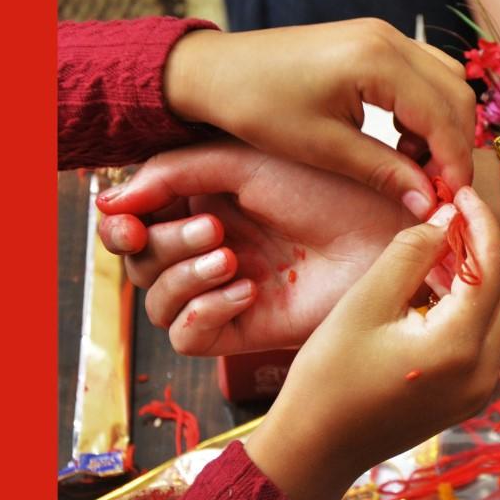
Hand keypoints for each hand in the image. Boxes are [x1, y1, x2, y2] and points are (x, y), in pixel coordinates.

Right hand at [95, 142, 409, 355]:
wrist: (388, 232)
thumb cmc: (334, 188)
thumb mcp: (246, 161)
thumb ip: (174, 173)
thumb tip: (111, 202)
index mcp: (205, 203)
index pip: (133, 222)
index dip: (120, 224)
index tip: (128, 220)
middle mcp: (211, 249)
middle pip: (138, 263)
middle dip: (164, 245)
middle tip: (215, 231)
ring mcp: (226, 291)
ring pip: (157, 301)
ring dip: (183, 276)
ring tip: (231, 258)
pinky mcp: (247, 330)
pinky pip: (189, 338)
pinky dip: (203, 313)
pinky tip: (245, 290)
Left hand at [159, 19, 475, 218]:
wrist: (213, 72)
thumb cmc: (257, 106)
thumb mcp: (322, 148)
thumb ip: (383, 172)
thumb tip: (429, 203)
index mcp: (378, 60)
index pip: (444, 115)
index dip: (455, 163)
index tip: (451, 202)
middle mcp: (388, 38)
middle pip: (456, 94)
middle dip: (455, 145)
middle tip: (436, 188)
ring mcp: (382, 35)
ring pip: (445, 81)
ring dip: (442, 126)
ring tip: (413, 166)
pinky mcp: (372, 41)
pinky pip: (422, 74)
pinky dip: (425, 109)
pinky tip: (399, 140)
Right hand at [244, 187, 499, 499]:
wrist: (316, 449)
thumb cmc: (328, 376)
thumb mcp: (365, 303)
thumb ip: (411, 253)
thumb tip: (448, 218)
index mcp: (459, 347)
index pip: (493, 267)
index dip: (481, 222)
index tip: (461, 192)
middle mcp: (484, 372)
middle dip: (487, 246)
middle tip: (452, 216)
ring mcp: (480, 389)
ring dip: (481, 275)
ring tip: (441, 247)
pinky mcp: (469, 397)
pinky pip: (487, 337)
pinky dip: (472, 305)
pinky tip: (438, 287)